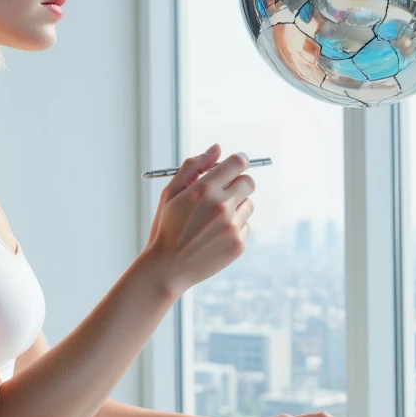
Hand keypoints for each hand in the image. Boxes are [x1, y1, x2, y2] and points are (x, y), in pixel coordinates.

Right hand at [143, 144, 254, 294]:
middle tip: (224, 192)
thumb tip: (217, 148)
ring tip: (213, 220)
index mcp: (203, 190)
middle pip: (249, 182)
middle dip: (238, 183)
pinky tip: (214, 236)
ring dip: (236, 207)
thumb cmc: (166, 227)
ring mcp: (232, 227)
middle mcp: (221, 206)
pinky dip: (234, 228)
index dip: (239, 161)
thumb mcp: (171, 193)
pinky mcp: (238, 244)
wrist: (167, 268)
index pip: (238, 163)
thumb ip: (193, 166)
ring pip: (249, 205)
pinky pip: (245, 226)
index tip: (236, 164)